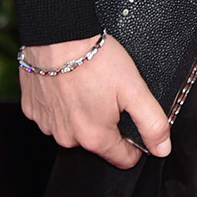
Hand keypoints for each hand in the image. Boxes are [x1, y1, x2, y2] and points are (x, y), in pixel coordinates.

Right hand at [19, 33, 170, 167]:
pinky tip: (70, 83)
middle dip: (109, 122)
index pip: (123, 159)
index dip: (136, 144)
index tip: (136, 123)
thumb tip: (162, 148)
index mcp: (95, 137)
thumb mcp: (134, 88)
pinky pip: (54, 114)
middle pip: (98, 141)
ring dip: (84, 112)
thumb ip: (152, 121)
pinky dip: (63, 103)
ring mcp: (48, 125)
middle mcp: (68, 138)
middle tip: (112, 92)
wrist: (58, 37)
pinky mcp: (33, 110)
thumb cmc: (95, 59)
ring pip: (75, 127)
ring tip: (91, 84)